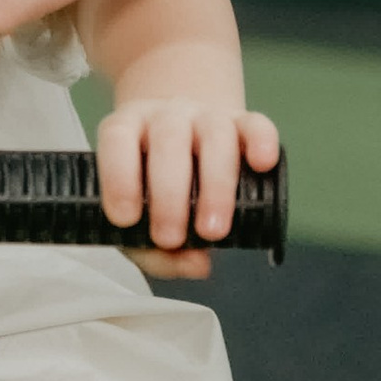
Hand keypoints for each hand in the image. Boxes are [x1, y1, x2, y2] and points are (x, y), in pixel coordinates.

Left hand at [97, 91, 279, 271]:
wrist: (186, 143)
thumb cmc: (154, 187)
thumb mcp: (139, 219)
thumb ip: (156, 252)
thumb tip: (194, 265)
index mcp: (128, 130)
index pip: (118, 140)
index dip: (119, 177)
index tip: (126, 219)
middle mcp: (166, 118)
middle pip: (169, 143)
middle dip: (170, 196)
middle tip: (171, 238)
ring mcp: (207, 116)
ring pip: (215, 136)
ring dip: (216, 185)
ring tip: (213, 230)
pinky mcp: (244, 122)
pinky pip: (256, 125)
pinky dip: (261, 142)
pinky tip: (262, 165)